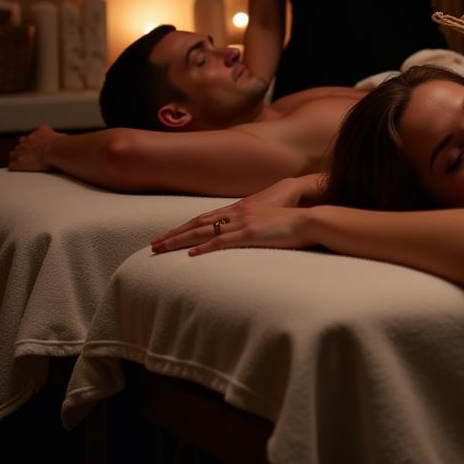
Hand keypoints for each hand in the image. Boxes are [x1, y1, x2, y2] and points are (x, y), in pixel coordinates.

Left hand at [8, 125, 61, 171]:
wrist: (54, 151)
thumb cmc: (61, 145)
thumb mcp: (62, 137)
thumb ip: (61, 138)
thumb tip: (67, 142)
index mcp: (40, 132)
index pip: (33, 134)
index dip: (34, 140)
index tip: (37, 144)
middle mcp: (28, 140)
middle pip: (21, 143)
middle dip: (24, 148)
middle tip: (31, 154)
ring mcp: (21, 151)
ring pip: (14, 153)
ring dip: (18, 157)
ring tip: (23, 163)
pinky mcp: (18, 163)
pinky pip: (12, 165)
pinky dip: (15, 167)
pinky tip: (19, 171)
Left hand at [150, 199, 310, 256]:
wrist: (309, 218)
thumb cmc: (292, 221)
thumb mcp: (267, 218)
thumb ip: (252, 222)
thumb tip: (243, 233)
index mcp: (240, 209)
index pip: (205, 217)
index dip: (185, 226)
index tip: (168, 234)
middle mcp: (237, 213)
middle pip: (198, 223)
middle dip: (174, 234)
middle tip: (154, 244)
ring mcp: (243, 223)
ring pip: (204, 232)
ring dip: (180, 241)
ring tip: (162, 248)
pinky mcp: (251, 234)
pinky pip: (223, 242)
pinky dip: (205, 247)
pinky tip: (191, 254)